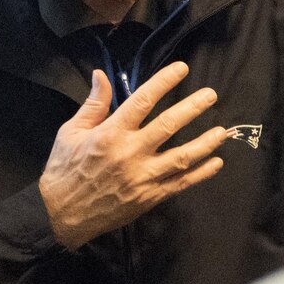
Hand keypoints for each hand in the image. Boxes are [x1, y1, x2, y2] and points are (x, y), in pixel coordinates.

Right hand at [38, 62, 228, 248]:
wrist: (61, 215)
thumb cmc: (65, 170)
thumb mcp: (70, 132)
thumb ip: (93, 104)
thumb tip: (101, 74)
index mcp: (110, 133)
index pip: (142, 101)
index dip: (163, 82)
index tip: (182, 68)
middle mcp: (130, 153)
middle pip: (168, 125)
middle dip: (192, 108)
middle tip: (211, 95)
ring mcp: (142, 177)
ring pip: (181, 157)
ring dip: (204, 143)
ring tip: (223, 131)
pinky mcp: (149, 197)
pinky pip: (180, 184)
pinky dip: (200, 174)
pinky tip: (216, 162)